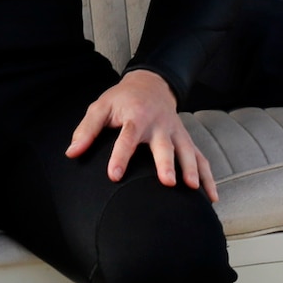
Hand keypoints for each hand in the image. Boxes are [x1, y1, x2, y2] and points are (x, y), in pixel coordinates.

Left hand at [66, 70, 216, 201]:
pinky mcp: (186, 140)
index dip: (120, 157)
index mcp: (135, 116)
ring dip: (191, 169)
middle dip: (166, 163)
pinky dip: (208, 178)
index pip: (127, 137)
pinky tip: (211, 198)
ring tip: (193, 188)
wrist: (151, 84)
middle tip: (168, 182)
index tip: (114, 176)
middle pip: (163, 145)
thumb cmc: (121, 100)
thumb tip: (71, 153)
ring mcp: (176, 133)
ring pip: (188, 151)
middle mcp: (159, 125)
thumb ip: (86, 130)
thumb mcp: (100, 107)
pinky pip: (201, 159)